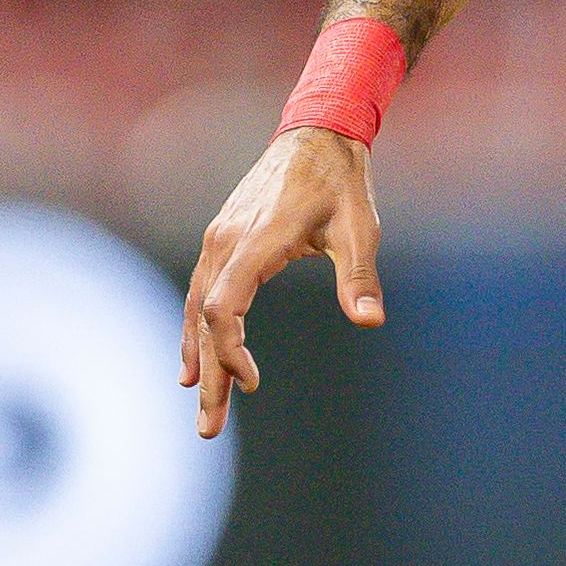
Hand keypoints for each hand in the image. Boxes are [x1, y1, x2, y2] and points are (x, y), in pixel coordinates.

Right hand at [180, 125, 383, 437]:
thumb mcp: (359, 228)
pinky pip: (201, 293)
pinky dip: (197, 332)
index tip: (251, 383)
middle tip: (207, 429)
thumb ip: (359, 276)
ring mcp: (218, 240)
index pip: (223, 308)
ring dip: (198, 360)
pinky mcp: (222, 240)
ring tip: (201, 405)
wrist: (316, 136)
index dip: (229, 351)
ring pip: (197, 310)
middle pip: (203, 321)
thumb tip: (371, 320)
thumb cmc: (341, 184)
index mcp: (255, 242)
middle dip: (207, 377)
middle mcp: (225, 243)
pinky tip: (194, 362)